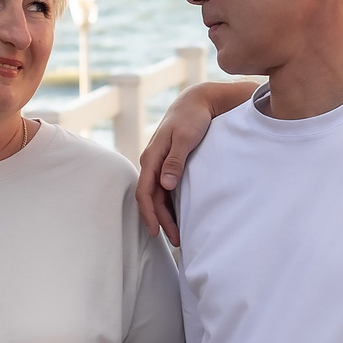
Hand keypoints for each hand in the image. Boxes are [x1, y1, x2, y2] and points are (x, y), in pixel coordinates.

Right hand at [134, 84, 224, 244]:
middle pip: (151, 198)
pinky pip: (164, 188)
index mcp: (152, 157)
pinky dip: (169, 204)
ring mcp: (159, 162)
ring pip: (158, 195)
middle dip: (160, 221)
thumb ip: (175, 161)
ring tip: (177, 233)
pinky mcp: (168, 163)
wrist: (197, 101)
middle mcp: (152, 161)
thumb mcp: (185, 138)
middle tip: (176, 240)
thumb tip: (165, 184)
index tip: (156, 232)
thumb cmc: (192, 118)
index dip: (149, 213)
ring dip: (165, 215)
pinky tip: (179, 214)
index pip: (145, 192)